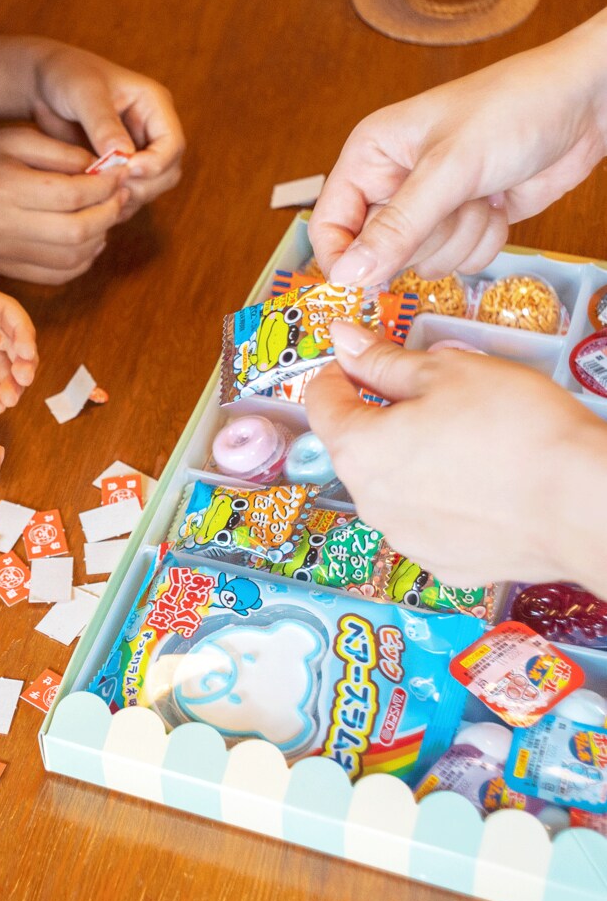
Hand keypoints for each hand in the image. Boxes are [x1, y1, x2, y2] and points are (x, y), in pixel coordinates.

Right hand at [0, 128, 132, 283]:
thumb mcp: (17, 138)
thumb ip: (62, 153)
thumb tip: (106, 171)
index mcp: (6, 189)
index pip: (72, 196)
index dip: (106, 186)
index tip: (121, 173)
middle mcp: (4, 227)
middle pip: (76, 232)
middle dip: (109, 213)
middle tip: (120, 195)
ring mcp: (5, 255)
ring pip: (72, 259)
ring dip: (100, 238)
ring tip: (106, 214)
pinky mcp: (7, 270)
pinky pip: (57, 275)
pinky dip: (83, 260)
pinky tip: (90, 239)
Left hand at [29, 42, 183, 217]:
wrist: (44, 86)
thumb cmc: (66, 76)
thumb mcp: (83, 92)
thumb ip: (103, 123)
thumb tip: (123, 155)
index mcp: (154, 105)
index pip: (172, 144)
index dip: (155, 164)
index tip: (125, 170)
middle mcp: (152, 131)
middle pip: (167, 173)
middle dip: (141, 185)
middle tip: (106, 186)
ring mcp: (138, 153)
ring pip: (149, 189)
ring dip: (126, 197)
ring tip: (94, 193)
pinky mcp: (120, 170)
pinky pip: (127, 196)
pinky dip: (112, 203)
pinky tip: (90, 202)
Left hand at [304, 321, 606, 589]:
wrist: (584, 505)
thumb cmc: (518, 432)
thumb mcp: (446, 370)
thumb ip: (384, 359)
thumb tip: (343, 339)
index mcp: (358, 449)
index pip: (321, 401)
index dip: (341, 372)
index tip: (364, 360)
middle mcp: (369, 502)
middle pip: (357, 445)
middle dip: (384, 416)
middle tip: (436, 396)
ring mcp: (405, 537)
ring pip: (393, 485)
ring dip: (414, 459)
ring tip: (469, 441)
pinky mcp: (442, 561)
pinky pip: (429, 519)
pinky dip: (445, 498)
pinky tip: (483, 482)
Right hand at [310, 11, 606, 286]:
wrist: (589, 103)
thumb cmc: (515, 106)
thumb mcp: (449, 167)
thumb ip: (396, 228)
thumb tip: (347, 275)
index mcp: (370, 156)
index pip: (329, 225)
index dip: (342, 259)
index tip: (363, 282)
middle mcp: (393, 184)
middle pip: (379, 252)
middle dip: (424, 238)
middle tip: (452, 202)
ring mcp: (431, 207)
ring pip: (423, 262)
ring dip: (460, 238)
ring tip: (481, 194)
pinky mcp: (465, 222)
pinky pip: (459, 261)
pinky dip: (484, 240)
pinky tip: (498, 203)